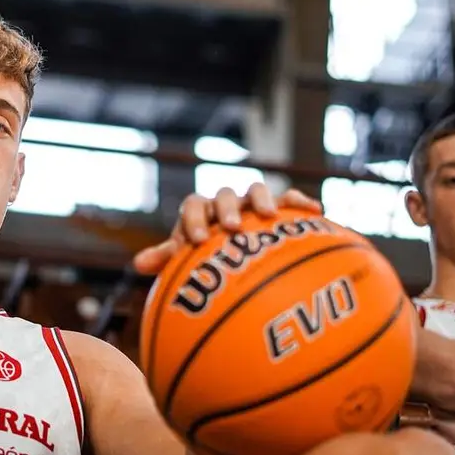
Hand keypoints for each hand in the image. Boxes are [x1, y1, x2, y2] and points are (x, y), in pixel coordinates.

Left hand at [132, 182, 322, 275]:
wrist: (240, 256)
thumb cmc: (208, 259)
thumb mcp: (188, 261)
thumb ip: (167, 259)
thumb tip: (138, 264)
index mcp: (201, 213)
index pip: (193, 206)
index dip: (194, 220)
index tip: (196, 241)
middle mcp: (226, 203)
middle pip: (224, 194)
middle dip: (227, 208)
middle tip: (232, 228)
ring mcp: (252, 203)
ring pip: (256, 190)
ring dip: (263, 199)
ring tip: (269, 216)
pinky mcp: (280, 209)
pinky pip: (291, 200)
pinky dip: (301, 201)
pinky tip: (316, 211)